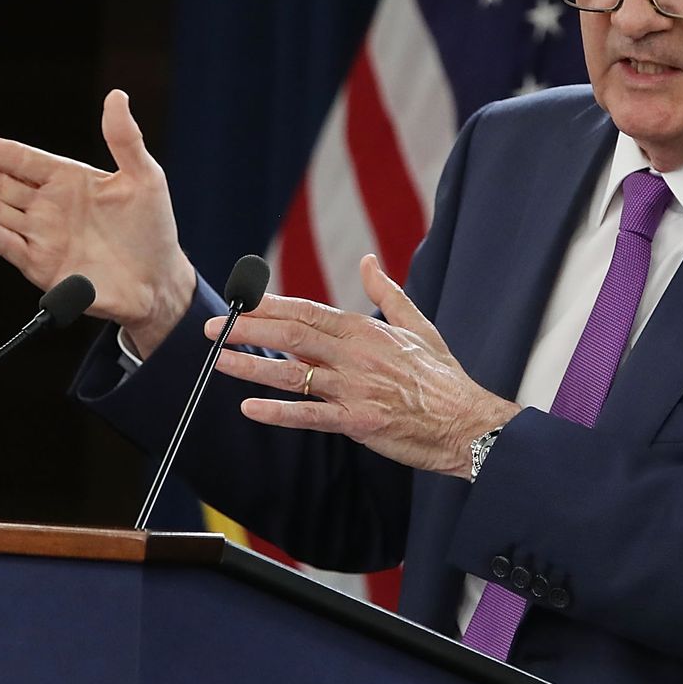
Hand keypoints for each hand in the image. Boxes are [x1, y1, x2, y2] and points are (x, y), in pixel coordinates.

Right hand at [0, 90, 196, 353]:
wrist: (160, 281)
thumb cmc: (153, 228)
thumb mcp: (145, 177)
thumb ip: (124, 139)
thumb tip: (116, 96)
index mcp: (67, 180)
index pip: (20, 160)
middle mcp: (48, 206)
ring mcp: (42, 236)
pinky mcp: (43, 266)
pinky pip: (10, 245)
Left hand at [210, 254, 518, 477]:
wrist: (467, 422)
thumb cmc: (442, 376)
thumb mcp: (417, 325)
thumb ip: (387, 293)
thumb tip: (368, 261)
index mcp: (366, 330)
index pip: (308, 311)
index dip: (270, 305)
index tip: (241, 301)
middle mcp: (356, 355)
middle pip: (292, 336)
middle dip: (249, 330)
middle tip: (215, 329)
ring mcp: (355, 389)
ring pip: (293, 374)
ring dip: (251, 367)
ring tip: (219, 361)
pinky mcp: (357, 422)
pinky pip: (310, 416)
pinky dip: (278, 412)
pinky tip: (250, 408)